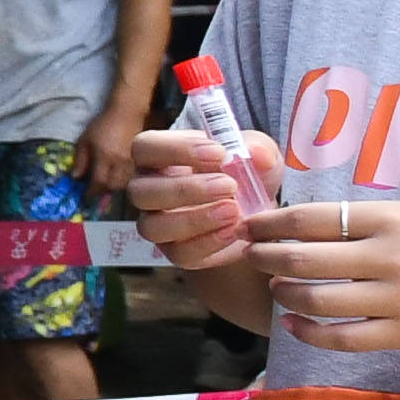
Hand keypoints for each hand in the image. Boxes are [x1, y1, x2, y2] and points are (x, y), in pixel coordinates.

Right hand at [117, 120, 266, 270]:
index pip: (144, 147)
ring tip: (233, 211)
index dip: (175, 149)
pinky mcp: (174, 251)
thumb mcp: (257, 154)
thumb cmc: (244, 173)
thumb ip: (258, 149)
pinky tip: (234, 231)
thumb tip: (257, 154)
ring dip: (194, 219)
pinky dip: (208, 242)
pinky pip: (179, 252)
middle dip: (185, 189)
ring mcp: (156, 223)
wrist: (256, 210)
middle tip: (229, 186)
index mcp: (157, 157)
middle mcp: (147, 190)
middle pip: (140, 191)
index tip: (219, 153)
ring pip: (152, 226)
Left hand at [257, 185, 399, 356]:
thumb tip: (313, 225)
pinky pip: (343, 338)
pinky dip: (309, 331)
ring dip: (284, 293)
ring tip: (275, 286)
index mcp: (393, 219)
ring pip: (317, 300)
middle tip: (251, 255)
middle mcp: (390, 257)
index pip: (313, 218)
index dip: (272, 223)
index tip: (252, 225)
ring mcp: (397, 298)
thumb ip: (371, 222)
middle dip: (266, 257)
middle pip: (304, 259)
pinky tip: (294, 322)